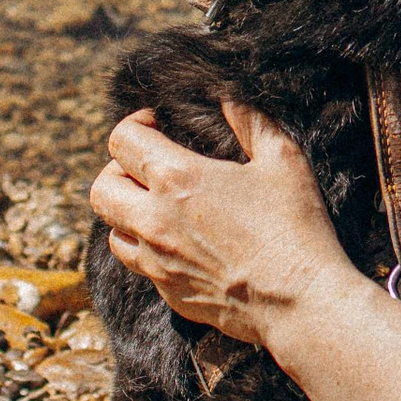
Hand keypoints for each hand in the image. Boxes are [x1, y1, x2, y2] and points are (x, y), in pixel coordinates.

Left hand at [90, 103, 359, 348]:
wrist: (300, 303)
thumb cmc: (295, 227)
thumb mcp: (282, 159)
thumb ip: (251, 120)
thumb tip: (228, 97)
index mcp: (177, 179)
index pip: (121, 140)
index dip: (135, 124)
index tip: (156, 125)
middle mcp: (154, 221)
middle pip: (100, 188)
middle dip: (118, 170)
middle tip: (148, 167)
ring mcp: (156, 262)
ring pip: (111, 230)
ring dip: (126, 212)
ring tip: (157, 206)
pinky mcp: (168, 293)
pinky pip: (139, 264)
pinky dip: (148, 248)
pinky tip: (180, 243)